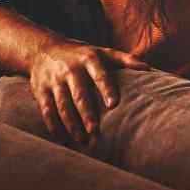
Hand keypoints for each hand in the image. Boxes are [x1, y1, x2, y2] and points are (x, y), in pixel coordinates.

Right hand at [29, 39, 148, 142]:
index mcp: (89, 59)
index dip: (106, 89)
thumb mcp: (102, 52)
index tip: (113, 105)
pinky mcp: (40, 91)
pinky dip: (53, 125)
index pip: (99, 75)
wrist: (43, 50)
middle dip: (87, 113)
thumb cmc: (82, 55)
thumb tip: (148, 69)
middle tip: (95, 130)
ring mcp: (54, 81)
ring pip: (62, 104)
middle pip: (79, 94)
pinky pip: (46, 110)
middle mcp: (70, 70)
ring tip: (81, 139)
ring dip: (71, 123)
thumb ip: (125, 60)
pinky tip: (62, 138)